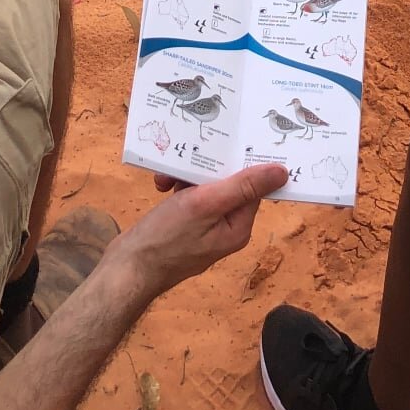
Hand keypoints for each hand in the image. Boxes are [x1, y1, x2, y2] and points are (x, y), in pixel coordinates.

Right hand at [114, 164, 288, 299]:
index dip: (238, 163)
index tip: (228, 140)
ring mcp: (204, 228)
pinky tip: (160, 186)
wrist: (126, 269)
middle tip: (185, 161)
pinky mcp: (184, 226)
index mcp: (238, 226)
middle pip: (226, 184)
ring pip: (204, 188)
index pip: (251, 186)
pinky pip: (187, 198)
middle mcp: (225, 227)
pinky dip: (175, 188)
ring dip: (185, 177)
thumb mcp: (205, 206)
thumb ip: (242, 187)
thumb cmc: (166, 238)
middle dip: (204, 169)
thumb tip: (283, 173)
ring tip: (166, 178)